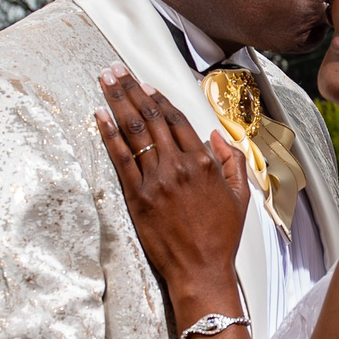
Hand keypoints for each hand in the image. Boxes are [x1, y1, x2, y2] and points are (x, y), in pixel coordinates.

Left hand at [96, 66, 250, 313]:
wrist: (201, 269)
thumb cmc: (222, 237)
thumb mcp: (240, 197)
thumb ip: (232, 162)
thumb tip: (217, 137)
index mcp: (204, 163)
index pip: (178, 120)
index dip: (160, 99)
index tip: (146, 84)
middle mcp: (179, 165)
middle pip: (152, 117)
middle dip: (132, 89)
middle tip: (115, 68)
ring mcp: (156, 180)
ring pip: (135, 131)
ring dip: (117, 101)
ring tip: (105, 79)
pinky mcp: (138, 197)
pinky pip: (121, 158)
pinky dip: (108, 134)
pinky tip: (99, 116)